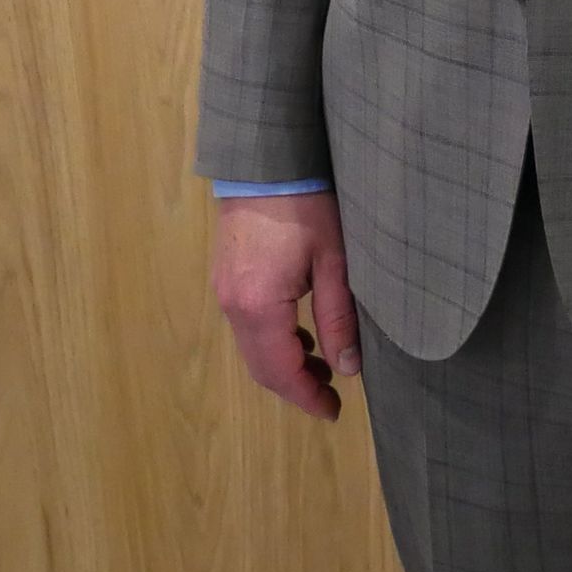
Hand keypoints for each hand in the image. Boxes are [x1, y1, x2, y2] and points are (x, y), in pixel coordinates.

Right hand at [210, 189, 361, 421]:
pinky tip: (299, 333)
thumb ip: (338, 317)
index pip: (280, 371)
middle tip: (330, 395)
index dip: (306, 397)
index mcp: (259, 307)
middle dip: (294, 386)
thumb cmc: (307, 205)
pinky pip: (246, 325)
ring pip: (251, 347)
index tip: (333, 412)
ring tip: (322, 365)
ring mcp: (224, 291)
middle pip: (260, 366)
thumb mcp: (334, 260)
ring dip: (283, 364)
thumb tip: (347, 368)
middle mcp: (233, 306)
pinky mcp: (225, 277)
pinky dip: (271, 340)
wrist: (266, 159)